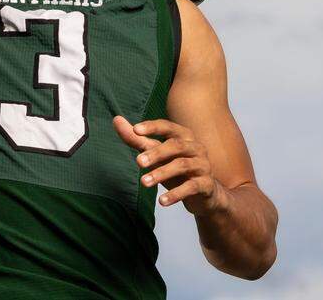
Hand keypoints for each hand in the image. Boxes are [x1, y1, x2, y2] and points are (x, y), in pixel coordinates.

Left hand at [113, 115, 230, 216]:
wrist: (204, 194)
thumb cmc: (177, 169)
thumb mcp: (157, 154)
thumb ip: (138, 139)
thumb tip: (116, 120)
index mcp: (184, 136)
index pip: (168, 126)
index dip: (152, 127)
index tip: (135, 130)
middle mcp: (195, 147)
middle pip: (176, 145)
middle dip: (156, 153)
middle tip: (138, 162)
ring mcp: (203, 165)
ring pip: (182, 165)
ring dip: (161, 173)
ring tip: (144, 182)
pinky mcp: (206, 184)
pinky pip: (191, 187)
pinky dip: (175, 194)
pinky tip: (161, 201)